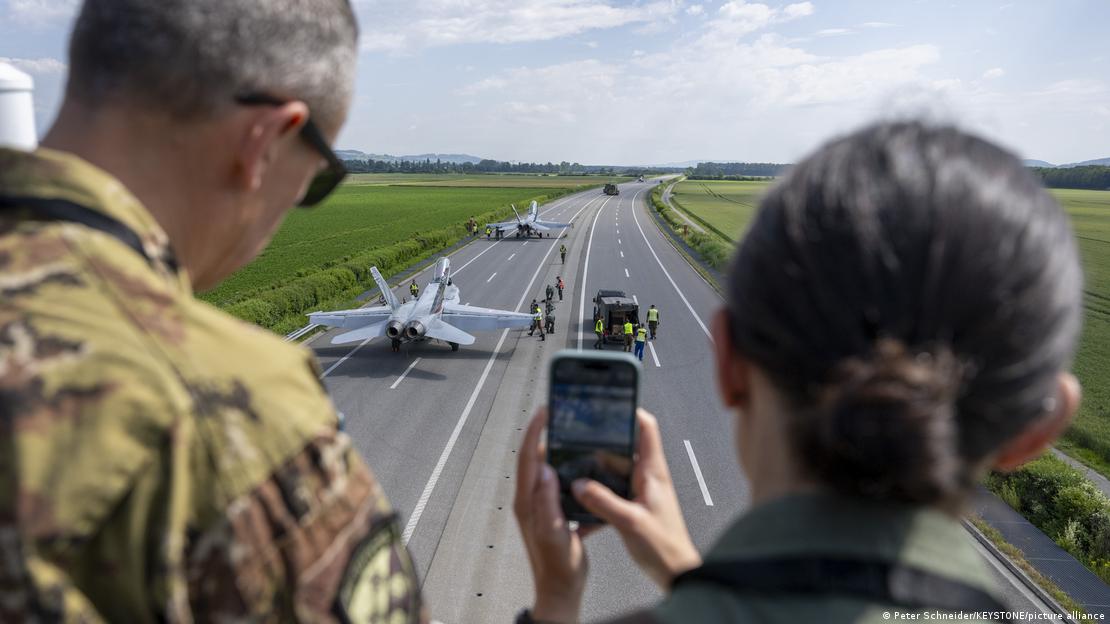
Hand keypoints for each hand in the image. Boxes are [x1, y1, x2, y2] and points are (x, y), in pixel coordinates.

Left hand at [514, 409, 596, 622]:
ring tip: (573, 437)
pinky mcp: (551, 514)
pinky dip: (567, 473)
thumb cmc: (558, 567)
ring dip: (558, 452)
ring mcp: (539, 507)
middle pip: (534, 459)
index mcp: (528, 502)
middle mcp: (530, 500)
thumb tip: (544, 470)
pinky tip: (582, 471)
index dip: (534, 432)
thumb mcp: (554, 533)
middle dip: (545, 435)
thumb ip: (547, 502)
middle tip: (561, 416)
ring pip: (547, 470)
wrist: (561, 591)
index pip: (527, 458)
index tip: (545, 411)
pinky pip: (556, 486)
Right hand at [572, 409, 700, 589]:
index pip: (646, 428)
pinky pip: (612, 491)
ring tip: (573, 466)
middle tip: (578, 436)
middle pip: (625, 445)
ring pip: (615, 469)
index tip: (607, 405)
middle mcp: (648, 477)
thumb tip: (578, 484)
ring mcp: (641, 491)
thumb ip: (603, 501)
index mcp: (653, 472)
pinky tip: (581, 503)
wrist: (677, 574)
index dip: (630, 411)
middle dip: (602, 440)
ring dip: (596, 468)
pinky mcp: (635, 507)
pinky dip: (597, 493)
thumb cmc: (664, 547)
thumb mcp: (630, 522)